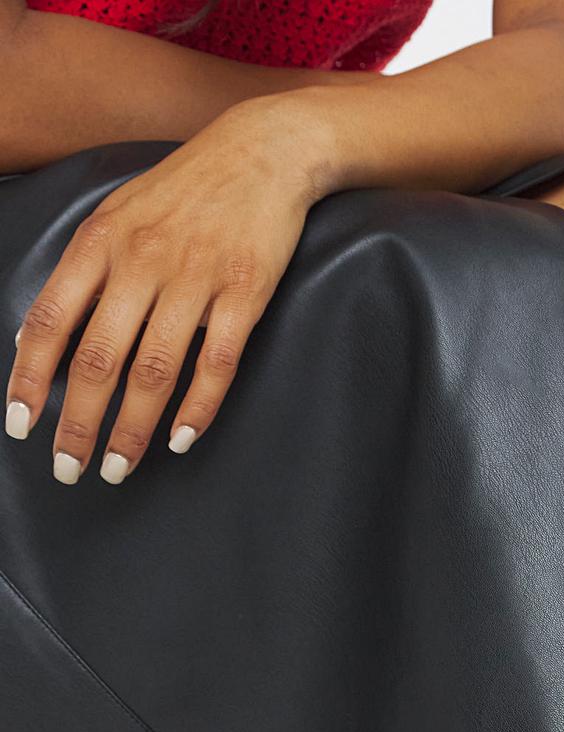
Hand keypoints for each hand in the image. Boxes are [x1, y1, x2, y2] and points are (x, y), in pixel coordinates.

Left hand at [5, 98, 326, 484]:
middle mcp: (142, 261)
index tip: (21, 426)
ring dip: (132, 428)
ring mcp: (195, 279)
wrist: (261, 153)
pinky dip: (197, 408)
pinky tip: (181, 440)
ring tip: (119, 468)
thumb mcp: (119, 215)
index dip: (30, 378)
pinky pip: (217, 364)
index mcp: (101, 242)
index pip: (51, 321)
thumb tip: (49, 335)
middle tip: (70, 469)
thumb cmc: (186, 191)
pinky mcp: (244, 294)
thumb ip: (88, 271)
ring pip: (154, 370)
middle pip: (98, 358)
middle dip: (78, 423)